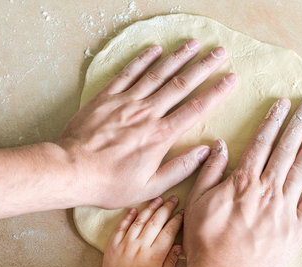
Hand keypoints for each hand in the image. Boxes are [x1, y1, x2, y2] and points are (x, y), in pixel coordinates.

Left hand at [56, 40, 235, 207]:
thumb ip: (180, 169)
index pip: (195, 109)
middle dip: (203, 66)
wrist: (71, 171)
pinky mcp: (107, 98)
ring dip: (177, 57)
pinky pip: (128, 74)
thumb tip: (204, 152)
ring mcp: (126, 102)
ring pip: (157, 74)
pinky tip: (155, 50)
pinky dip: (142, 60)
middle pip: (181, 84)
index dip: (215, 92)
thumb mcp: (150, 187)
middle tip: (219, 52)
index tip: (230, 79)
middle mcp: (147, 113)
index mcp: (160, 136)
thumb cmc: (110, 183)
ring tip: (193, 44)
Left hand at [95, 196, 182, 266]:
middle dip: (166, 208)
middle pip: (156, 221)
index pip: (169, 231)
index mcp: (154, 255)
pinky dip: (128, 217)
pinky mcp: (113, 246)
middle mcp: (140, 247)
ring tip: (158, 199)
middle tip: (174, 198)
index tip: (183, 212)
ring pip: (140, 221)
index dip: (177, 220)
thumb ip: (170, 263)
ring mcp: (125, 245)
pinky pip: (121, 227)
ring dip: (150, 208)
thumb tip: (178, 246)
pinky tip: (135, 210)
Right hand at [183, 98, 301, 266]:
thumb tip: (221, 146)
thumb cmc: (206, 243)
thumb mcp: (197, 203)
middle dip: (298, 124)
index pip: (262, 143)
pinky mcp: (295, 228)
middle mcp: (267, 190)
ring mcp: (284, 209)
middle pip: (286, 150)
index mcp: (243, 182)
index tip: (283, 105)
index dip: (273, 121)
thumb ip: (211, 172)